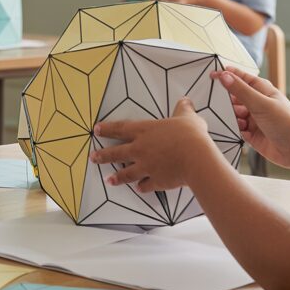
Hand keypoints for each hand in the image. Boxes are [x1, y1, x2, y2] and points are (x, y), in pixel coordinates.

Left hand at [89, 98, 218, 191]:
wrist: (196, 158)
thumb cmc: (191, 135)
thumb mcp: (187, 117)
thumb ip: (183, 110)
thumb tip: (185, 100)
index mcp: (144, 131)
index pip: (120, 128)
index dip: (107, 129)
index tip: (96, 130)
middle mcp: (140, 149)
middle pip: (116, 153)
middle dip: (103, 156)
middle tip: (93, 158)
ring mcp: (146, 166)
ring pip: (126, 173)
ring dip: (117, 177)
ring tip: (109, 180)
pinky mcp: (156, 181)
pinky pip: (145, 186)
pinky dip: (142, 188)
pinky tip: (139, 189)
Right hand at [213, 67, 289, 168]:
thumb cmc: (287, 122)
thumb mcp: (261, 103)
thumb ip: (240, 90)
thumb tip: (224, 75)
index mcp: (262, 91)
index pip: (240, 78)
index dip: (227, 75)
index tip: (211, 75)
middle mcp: (257, 103)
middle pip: (234, 96)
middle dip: (226, 99)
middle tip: (219, 102)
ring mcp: (253, 118)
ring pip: (233, 113)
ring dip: (231, 115)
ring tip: (238, 119)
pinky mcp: (250, 134)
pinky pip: (235, 128)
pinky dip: (234, 127)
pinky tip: (240, 129)